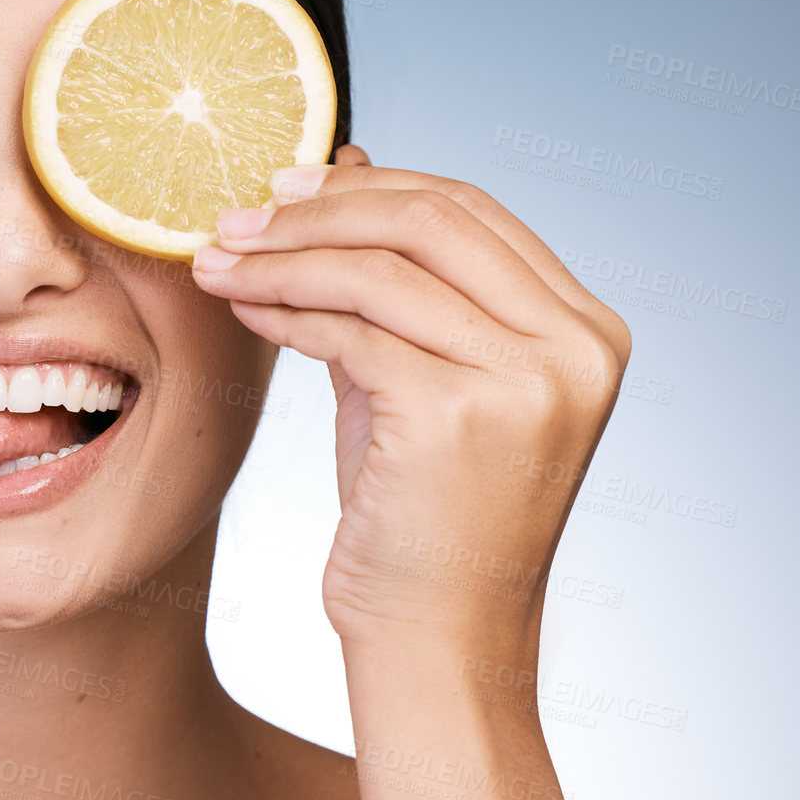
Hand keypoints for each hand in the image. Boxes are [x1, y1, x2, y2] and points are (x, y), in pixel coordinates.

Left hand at [190, 146, 631, 650]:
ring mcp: (527, 380)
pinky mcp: (459, 415)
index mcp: (585, 328)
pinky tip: (240, 308)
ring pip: (380, 269)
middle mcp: (576, 347)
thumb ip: (392, 280)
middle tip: (235, 215)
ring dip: (281, 256)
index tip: (284, 183)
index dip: (369, 185)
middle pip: (431, 219)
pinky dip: (283, 309)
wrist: (434, 636)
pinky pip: (349, 330)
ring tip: (215, 260)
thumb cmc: (422, 513)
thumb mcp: (418, 376)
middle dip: (317, 210)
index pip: (470, 210)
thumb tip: (345, 162)